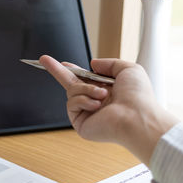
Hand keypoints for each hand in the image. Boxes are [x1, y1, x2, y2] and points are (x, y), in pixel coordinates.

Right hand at [39, 55, 177, 165]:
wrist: (137, 118)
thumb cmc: (138, 97)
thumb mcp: (128, 69)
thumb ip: (109, 63)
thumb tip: (92, 64)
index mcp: (107, 90)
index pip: (85, 78)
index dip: (73, 70)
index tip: (63, 63)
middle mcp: (96, 101)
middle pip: (70, 84)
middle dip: (57, 71)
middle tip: (43, 59)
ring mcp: (87, 113)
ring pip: (72, 91)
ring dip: (86, 89)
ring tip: (102, 95)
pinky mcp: (81, 123)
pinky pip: (72, 103)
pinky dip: (84, 100)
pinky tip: (97, 106)